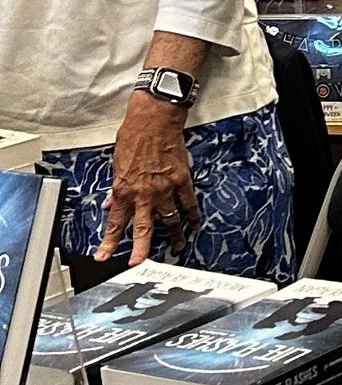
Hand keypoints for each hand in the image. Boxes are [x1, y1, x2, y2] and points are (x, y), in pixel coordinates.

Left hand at [103, 93, 201, 267]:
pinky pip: (189, 204)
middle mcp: (143, 194)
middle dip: (140, 250)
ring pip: (170, 221)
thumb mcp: (116, 164)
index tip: (103, 256)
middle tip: (139, 264)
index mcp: (124, 190)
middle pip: (143, 229)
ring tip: (176, 247)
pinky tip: (195, 225)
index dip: (108, 243)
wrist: (154, 121)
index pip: (115, 223)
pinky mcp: (181, 181)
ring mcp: (164, 189)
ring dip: (173, 236)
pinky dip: (193, 216)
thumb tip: (110, 202)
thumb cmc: (133, 137)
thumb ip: (116, 188)